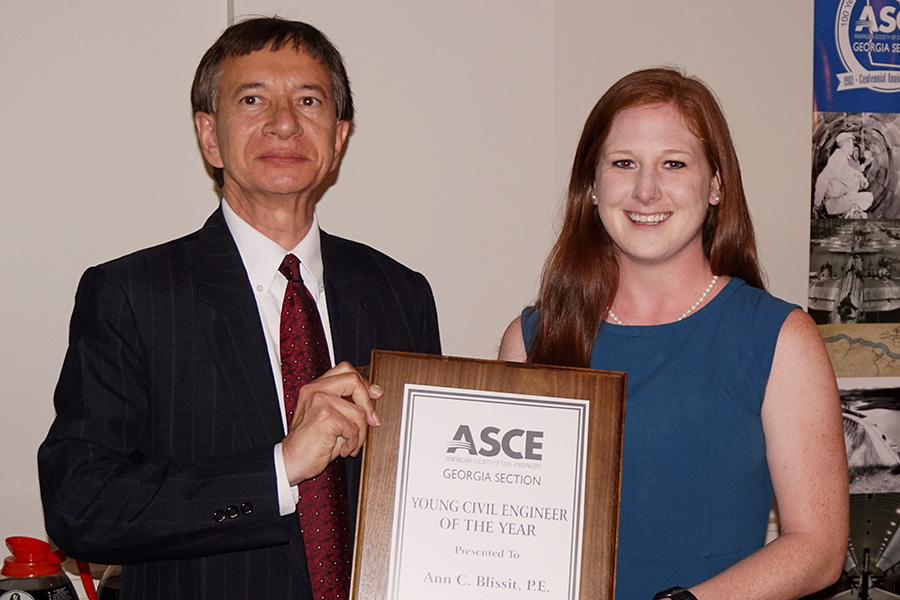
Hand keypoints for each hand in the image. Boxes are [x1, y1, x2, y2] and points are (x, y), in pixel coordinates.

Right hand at [281, 362, 382, 484]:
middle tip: (372, 421)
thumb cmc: (310, 444)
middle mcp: (315, 390)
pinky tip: (343, 449)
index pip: (345, 370)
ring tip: (350, 444)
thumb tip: (374, 395)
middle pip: (354, 380)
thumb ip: (346, 403)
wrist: (291, 462)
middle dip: (368, 403)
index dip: (364, 382)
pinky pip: (353, 428)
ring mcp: (319, 400)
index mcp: (315, 387)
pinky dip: (353, 443)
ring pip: (358, 411)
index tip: (375, 395)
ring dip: (360, 434)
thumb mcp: (330, 417)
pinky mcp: (325, 416)